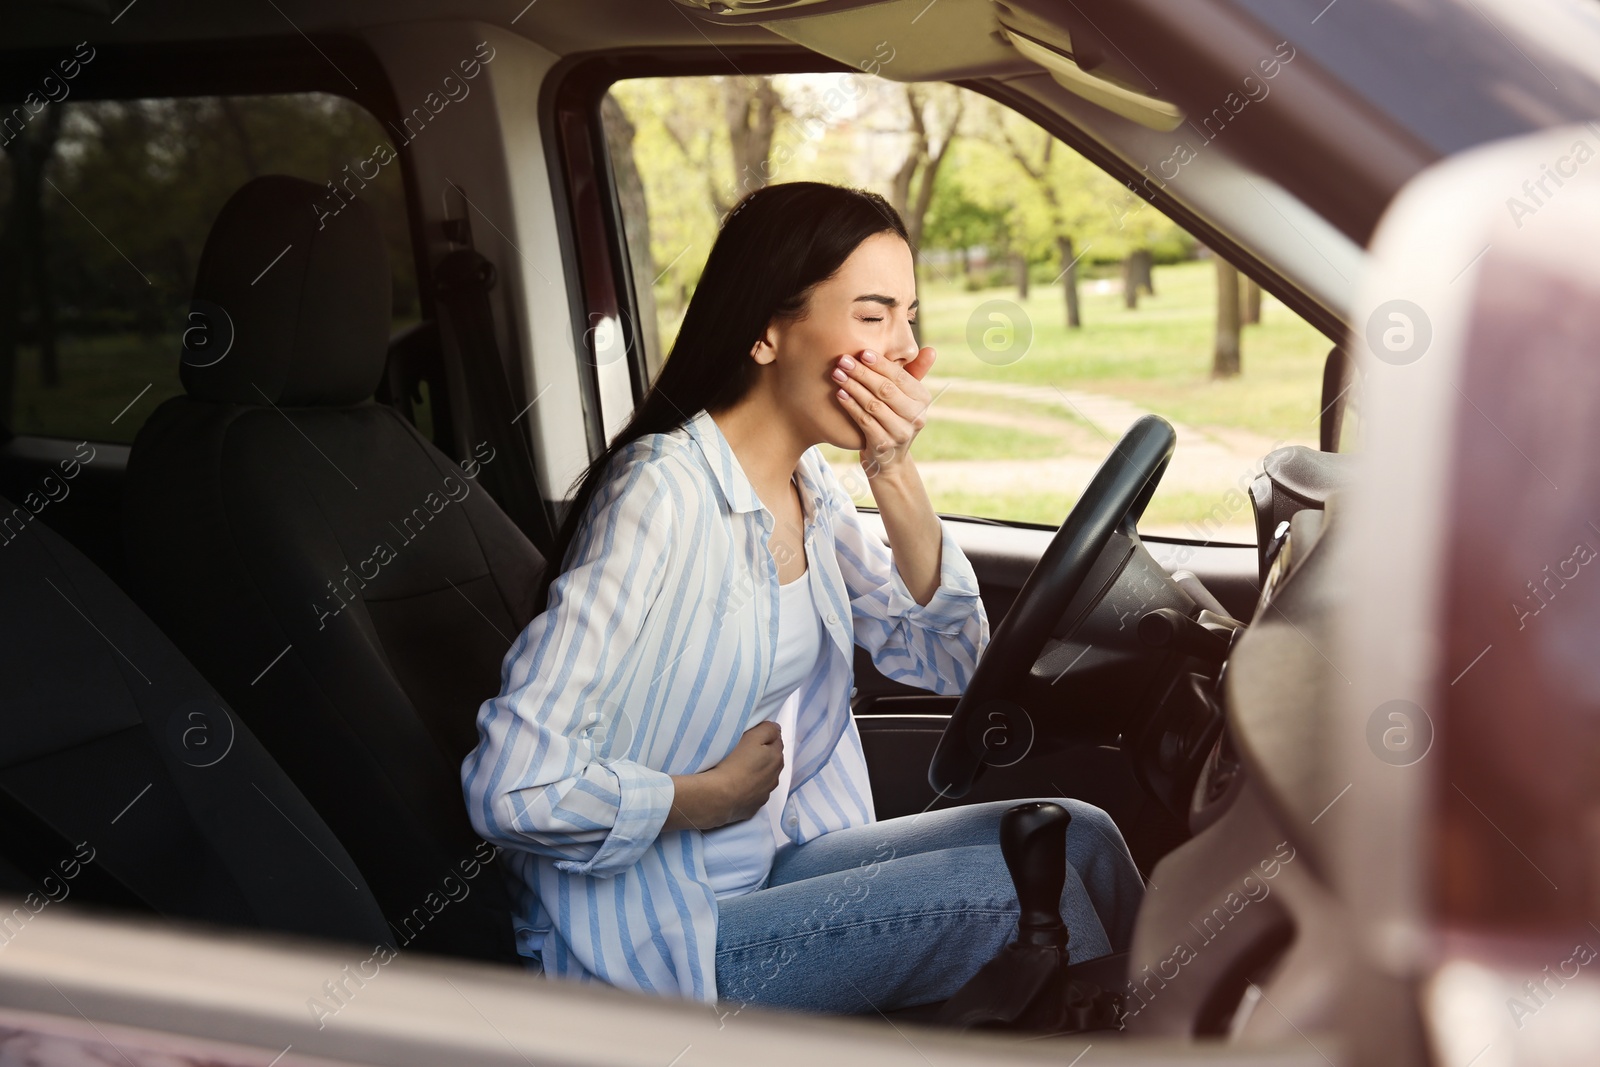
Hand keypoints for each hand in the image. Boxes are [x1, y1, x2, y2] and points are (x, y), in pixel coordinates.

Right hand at [663, 720, 783, 831]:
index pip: (776, 741)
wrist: (719, 796)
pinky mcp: (753, 808)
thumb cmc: (734, 762)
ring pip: (763, 779)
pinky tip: (736, 788)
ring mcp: (764, 795)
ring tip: (739, 771)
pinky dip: (748, 790)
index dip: (764, 737)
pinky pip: (753, 795)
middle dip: (763, 756)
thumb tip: (776, 729)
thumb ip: (767, 730)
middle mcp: (774, 777)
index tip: (751, 737)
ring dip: (756, 774)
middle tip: (743, 753)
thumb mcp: (752, 737)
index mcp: (776, 758)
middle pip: (771, 761)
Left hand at [832, 345, 936, 478]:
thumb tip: (931, 350)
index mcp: (923, 400)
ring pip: (873, 405)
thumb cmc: (894, 418)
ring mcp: (900, 433)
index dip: (880, 364)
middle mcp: (916, 417)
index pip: (900, 377)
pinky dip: (851, 406)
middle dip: (862, 373)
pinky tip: (839, 394)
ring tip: (837, 374)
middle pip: (886, 390)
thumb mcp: (906, 398)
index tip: (862, 352)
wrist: (888, 460)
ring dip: (853, 387)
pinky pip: (864, 421)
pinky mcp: (884, 445)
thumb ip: (915, 372)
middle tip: (843, 360)